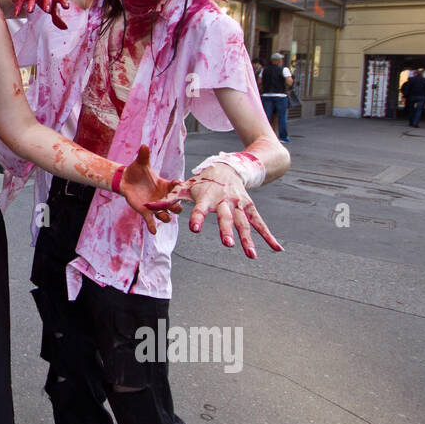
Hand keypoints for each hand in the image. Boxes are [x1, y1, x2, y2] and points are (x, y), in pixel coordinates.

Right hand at [13, 0, 69, 28]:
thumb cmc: (44, 1)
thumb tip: (65, 28)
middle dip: (47, 1)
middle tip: (46, 10)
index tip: (66, 7)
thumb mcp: (51, 9)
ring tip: (30, 11)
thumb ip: (57, 18)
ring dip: (31, 2)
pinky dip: (19, 4)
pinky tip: (17, 12)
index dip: (64, 1)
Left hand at [116, 145, 182, 235]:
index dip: (180, 187)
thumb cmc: (137, 171)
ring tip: (163, 217)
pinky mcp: (146, 212)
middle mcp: (164, 197)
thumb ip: (144, 156)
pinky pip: (151, 221)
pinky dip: (152, 227)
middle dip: (177, 207)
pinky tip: (153, 232)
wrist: (126, 180)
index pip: (177, 188)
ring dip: (166, 217)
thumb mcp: (141, 163)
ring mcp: (156, 206)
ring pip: (166, 216)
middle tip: (175, 206)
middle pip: (176, 206)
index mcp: (166, 185)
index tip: (180, 184)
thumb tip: (144, 145)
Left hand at [148, 162, 281, 257]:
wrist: (227, 167)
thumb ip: (168, 199)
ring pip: (245, 223)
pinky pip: (260, 223)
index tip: (194, 228)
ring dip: (249, 239)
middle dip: (227, 231)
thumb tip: (147, 206)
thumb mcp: (184, 188)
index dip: (198, 217)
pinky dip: (268, 235)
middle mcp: (224, 201)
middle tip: (227, 246)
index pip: (201, 208)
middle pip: (226, 217)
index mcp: (207, 197)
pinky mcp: (250, 207)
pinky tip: (277, 248)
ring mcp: (239, 204)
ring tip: (251, 256)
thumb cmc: (201, 182)